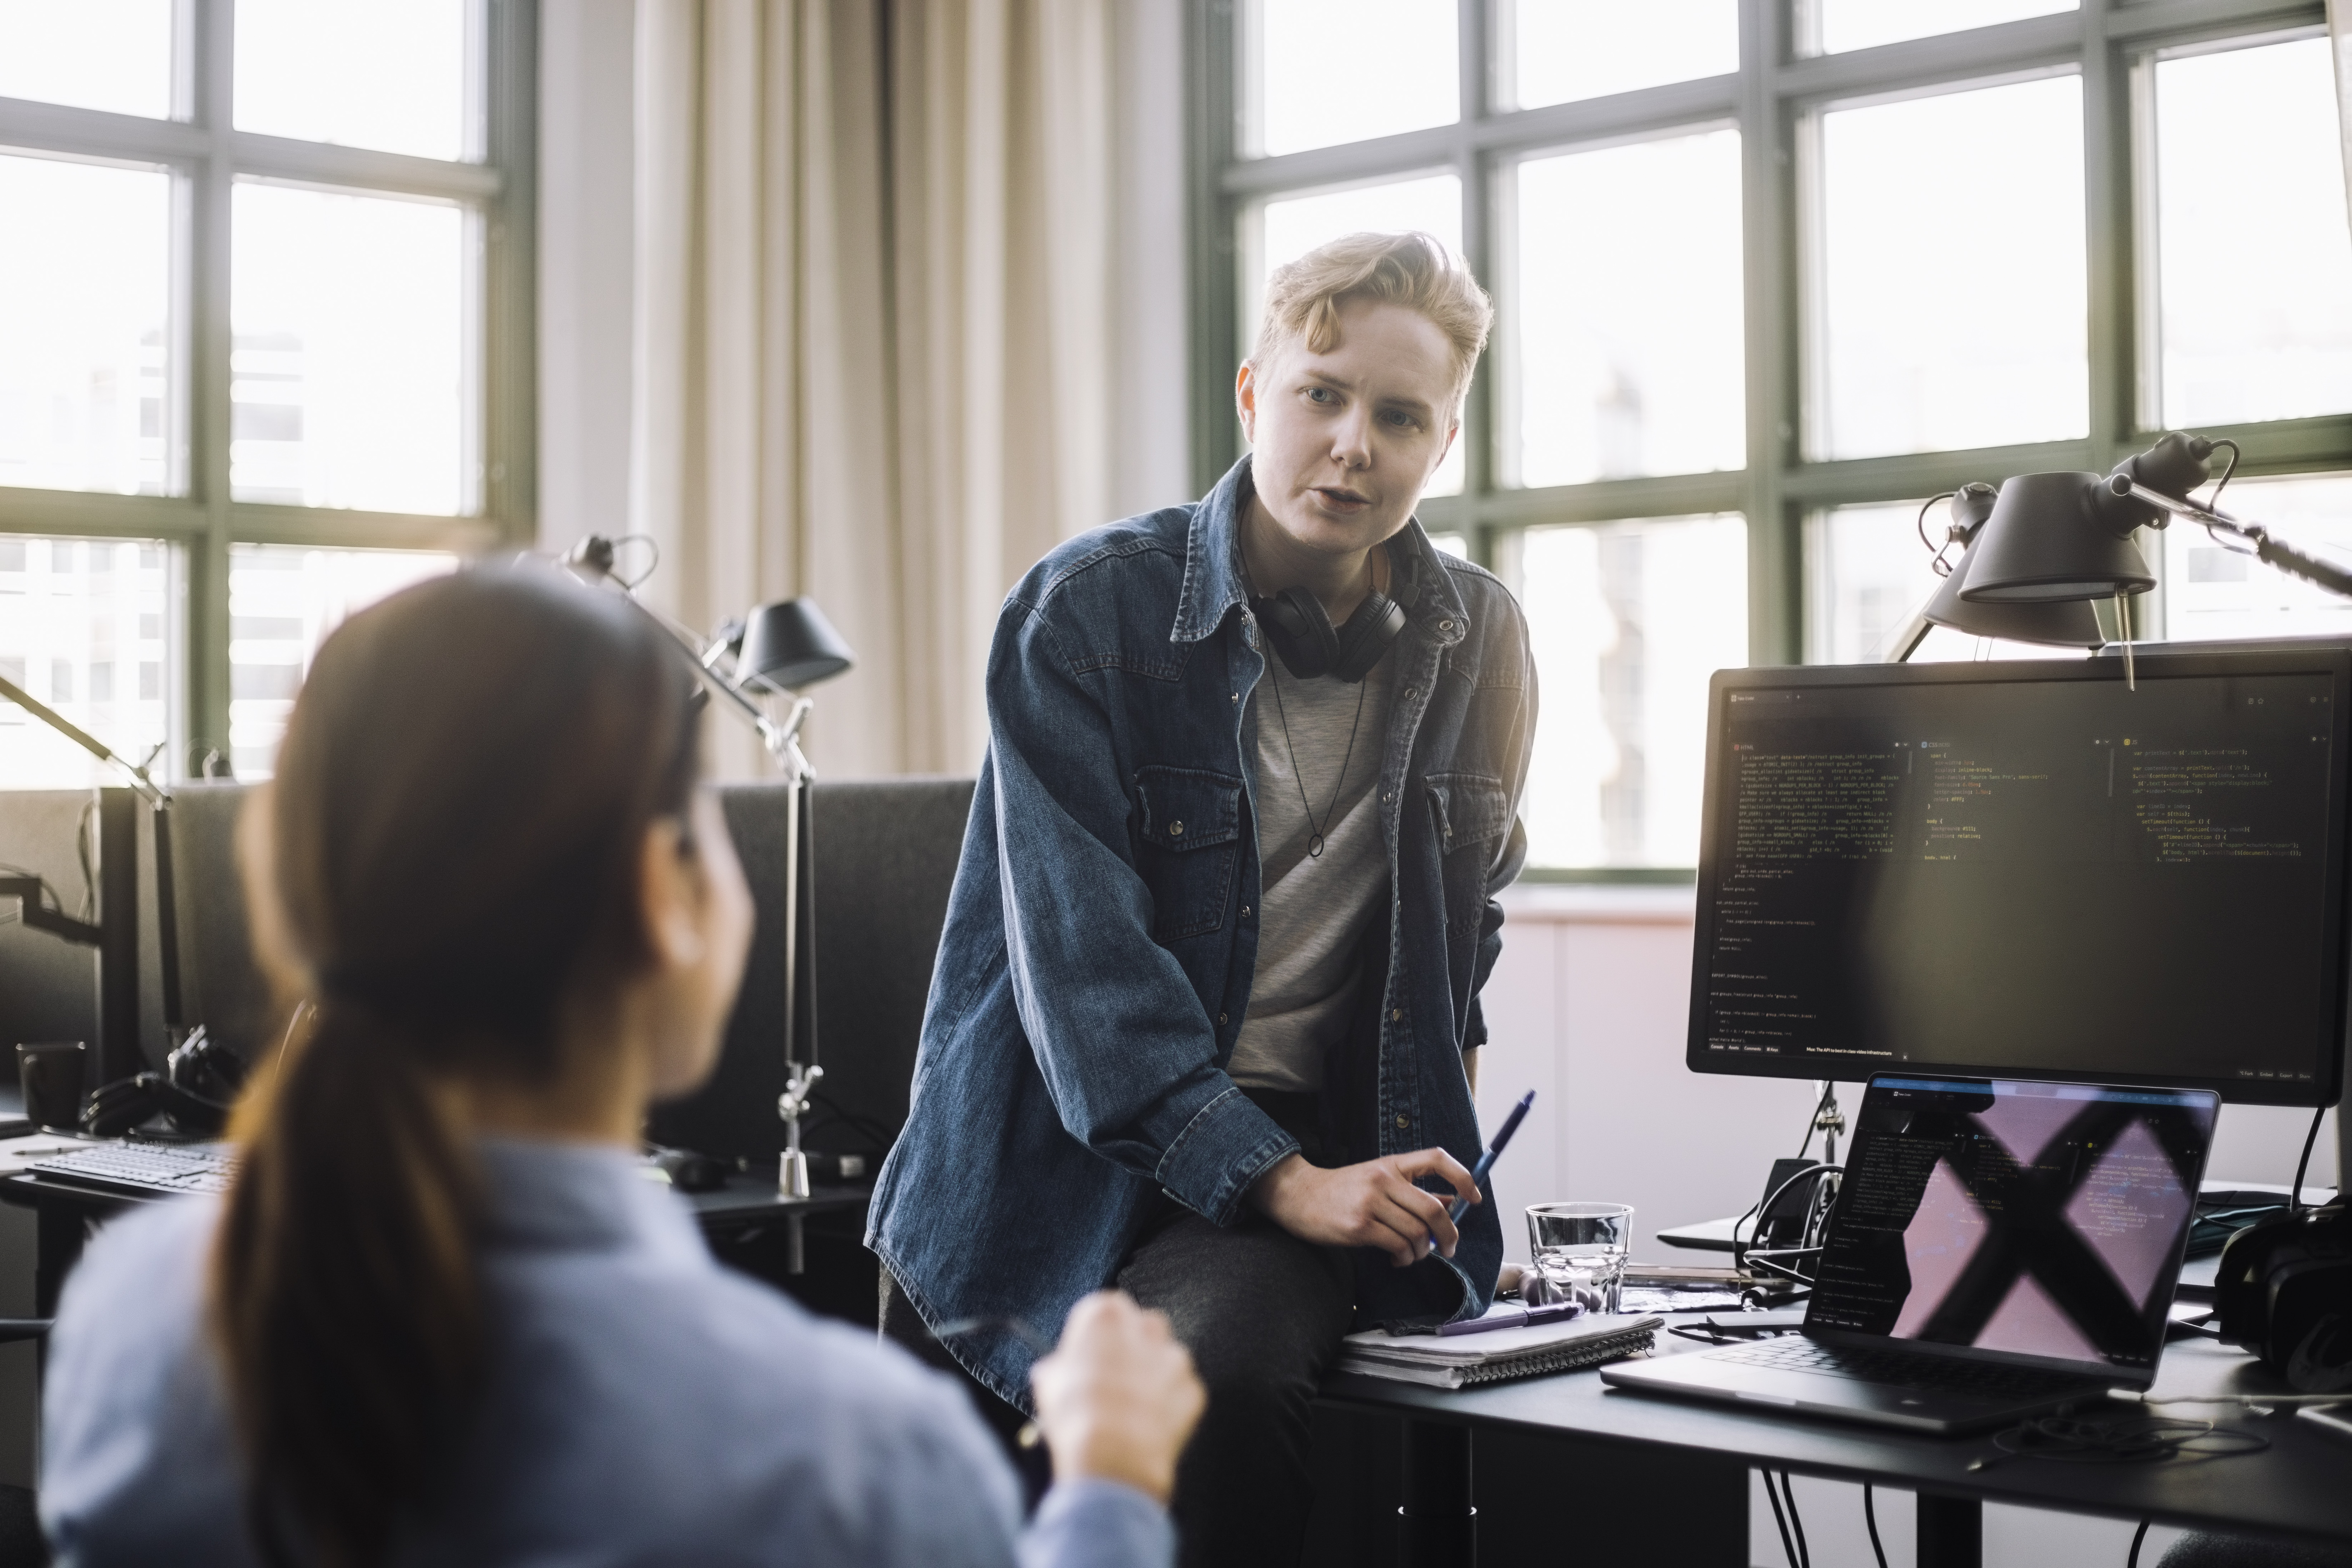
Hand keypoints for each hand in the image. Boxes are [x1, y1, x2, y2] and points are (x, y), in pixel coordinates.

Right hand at [1029, 1291, 1204, 1506]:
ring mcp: (1174, 1358)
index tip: (1090, 1352)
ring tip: (1130, 1406)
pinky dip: (1169, 1404)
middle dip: (1129, 1347)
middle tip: (1111, 1378)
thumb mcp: (1048, 1384)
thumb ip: (1060, 1366)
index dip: (1095, 1334)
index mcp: (1105, 1316)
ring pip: (1164, 1357)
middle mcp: (1145, 1328)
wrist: (1114, 1459)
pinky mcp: (1193, 1389)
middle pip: (1140, 1326)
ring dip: (1151, 1375)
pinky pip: (1180, 1391)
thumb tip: (1059, 1372)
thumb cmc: (1078, 1419)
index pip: (1103, 1307)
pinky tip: (1148, 1424)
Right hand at [1249, 1149, 1479, 1267]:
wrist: (1298, 1196)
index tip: (1475, 1197)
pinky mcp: (1359, 1226)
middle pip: (1433, 1210)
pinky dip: (1404, 1258)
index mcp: (1391, 1164)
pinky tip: (1397, 1259)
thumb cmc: (1342, 1190)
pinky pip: (1397, 1247)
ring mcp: (1371, 1202)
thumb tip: (1453, 1205)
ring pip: (1416, 1233)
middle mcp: (1383, 1179)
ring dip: (1421, 1252)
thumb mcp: (1379, 1180)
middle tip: (1449, 1247)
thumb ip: (1414, 1191)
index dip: (1463, 1177)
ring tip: (1412, 1255)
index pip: (1437, 1158)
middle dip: (1449, 1234)